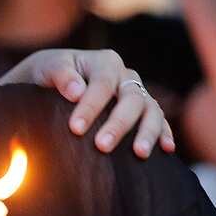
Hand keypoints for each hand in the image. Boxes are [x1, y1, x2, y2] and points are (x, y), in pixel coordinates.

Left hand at [0, 48, 174, 156]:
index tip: (75, 128)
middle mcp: (126, 76)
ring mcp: (138, 93)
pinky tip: (167, 149)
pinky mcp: (143, 110)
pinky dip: (165, 133)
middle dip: (118, 124)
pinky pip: (159, 120)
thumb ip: (61, 75)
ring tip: (139, 153)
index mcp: (106, 62)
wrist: (55, 81)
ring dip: (147, 132)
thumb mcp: (48, 68)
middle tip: (101, 146)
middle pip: (131, 99)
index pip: (103, 84)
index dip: (91, 106)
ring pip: (151, 110)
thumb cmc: (50, 74)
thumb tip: (76, 92)